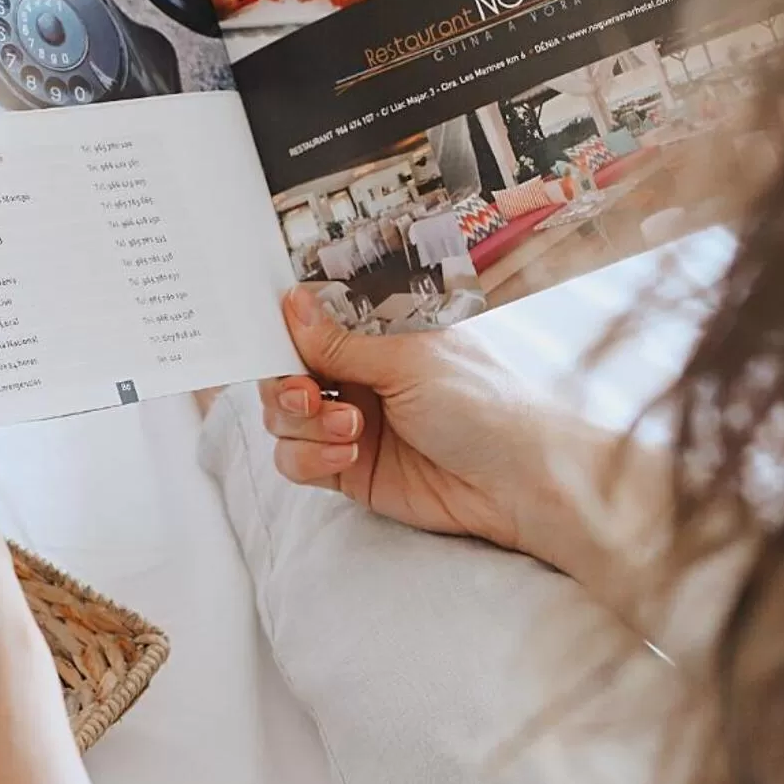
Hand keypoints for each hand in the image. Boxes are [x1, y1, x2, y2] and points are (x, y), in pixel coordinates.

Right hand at [262, 287, 585, 563]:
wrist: (518, 481)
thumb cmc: (483, 405)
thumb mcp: (406, 361)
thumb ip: (339, 342)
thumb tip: (291, 302)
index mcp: (375, 336)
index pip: (308, 326)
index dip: (281, 334)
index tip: (266, 342)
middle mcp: (358, 375)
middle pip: (282, 374)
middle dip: (284, 385)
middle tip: (308, 394)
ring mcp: (350, 423)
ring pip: (283, 419)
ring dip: (304, 425)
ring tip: (351, 430)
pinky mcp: (348, 468)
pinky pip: (295, 460)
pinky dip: (309, 457)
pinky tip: (348, 456)